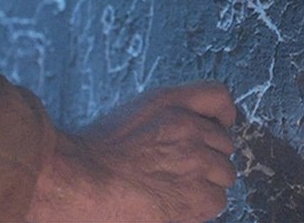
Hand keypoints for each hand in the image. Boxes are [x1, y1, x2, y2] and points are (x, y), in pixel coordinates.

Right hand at [26, 81, 236, 221]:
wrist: (79, 181)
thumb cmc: (96, 153)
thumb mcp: (133, 114)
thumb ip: (168, 113)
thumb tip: (199, 127)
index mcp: (170, 102)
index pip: (219, 96)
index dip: (222, 115)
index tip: (219, 126)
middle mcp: (188, 126)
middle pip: (225, 142)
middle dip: (208, 156)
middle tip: (177, 168)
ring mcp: (196, 159)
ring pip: (224, 173)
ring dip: (205, 183)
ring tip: (172, 187)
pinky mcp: (197, 194)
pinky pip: (218, 200)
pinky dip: (201, 207)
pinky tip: (175, 204)